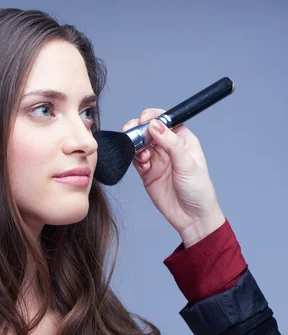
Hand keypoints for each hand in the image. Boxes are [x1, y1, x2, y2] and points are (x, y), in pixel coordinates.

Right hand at [122, 108, 225, 247]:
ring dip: (136, 146)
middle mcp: (168, 147)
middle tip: (135, 136)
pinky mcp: (147, 172)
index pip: (164, 119)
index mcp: (182, 139)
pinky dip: (135, 159)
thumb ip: (170, 143)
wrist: (192, 217)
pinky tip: (143, 164)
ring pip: (139, 143)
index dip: (152, 117)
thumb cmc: (198, 190)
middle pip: (147, 129)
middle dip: (139, 130)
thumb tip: (154, 125)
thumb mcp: (187, 164)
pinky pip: (136, 159)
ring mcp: (157, 159)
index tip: (144, 121)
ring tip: (143, 156)